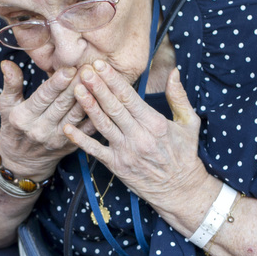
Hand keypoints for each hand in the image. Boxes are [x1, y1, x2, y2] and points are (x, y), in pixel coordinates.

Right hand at [0, 60, 94, 178]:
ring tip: (98, 79)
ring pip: (76, 115)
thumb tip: (6, 62)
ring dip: (89, 97)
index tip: (69, 68)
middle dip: (77, 85)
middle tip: (90, 67)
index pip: (42, 97)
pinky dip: (96, 115)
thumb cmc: (14, 127)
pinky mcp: (71, 145)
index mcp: (23, 117)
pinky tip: (105, 101)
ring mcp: (57, 139)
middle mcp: (40, 129)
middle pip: (62, 104)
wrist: (22, 162)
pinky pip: (86, 129)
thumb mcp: (6, 106)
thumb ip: (10, 84)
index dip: (57, 83)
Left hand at [63, 60, 210, 215]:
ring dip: (88, 106)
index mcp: (155, 123)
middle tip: (83, 70)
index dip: (113, 80)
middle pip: (114, 108)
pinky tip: (67, 128)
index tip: (101, 65)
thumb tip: (174, 72)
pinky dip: (80, 140)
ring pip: (103, 125)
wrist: (180, 190)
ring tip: (76, 89)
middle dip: (98, 87)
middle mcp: (139, 137)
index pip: (130, 97)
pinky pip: (95, 151)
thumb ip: (179, 97)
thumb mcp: (189, 123)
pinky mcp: (117, 166)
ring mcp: (126, 152)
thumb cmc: (185, 154)